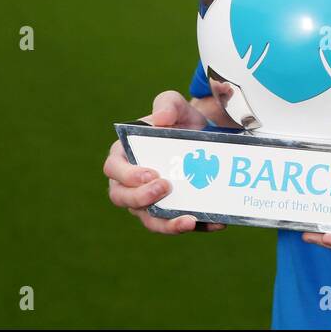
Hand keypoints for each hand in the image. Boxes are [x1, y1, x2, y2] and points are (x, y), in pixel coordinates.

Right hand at [103, 90, 227, 234]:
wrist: (204, 137)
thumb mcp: (175, 105)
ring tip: (188, 220)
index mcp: (124, 156)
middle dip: (142, 198)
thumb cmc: (179, 122)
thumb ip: (167, 104)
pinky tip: (216, 223)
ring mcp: (150, 202)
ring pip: (150, 220)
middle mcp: (131, 184)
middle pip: (124, 199)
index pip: (114, 169)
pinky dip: (197, 227)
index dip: (127, 175)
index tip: (150, 173)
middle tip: (165, 188)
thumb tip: (161, 119)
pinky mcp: (172, 213)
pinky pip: (179, 224)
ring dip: (167, 224)